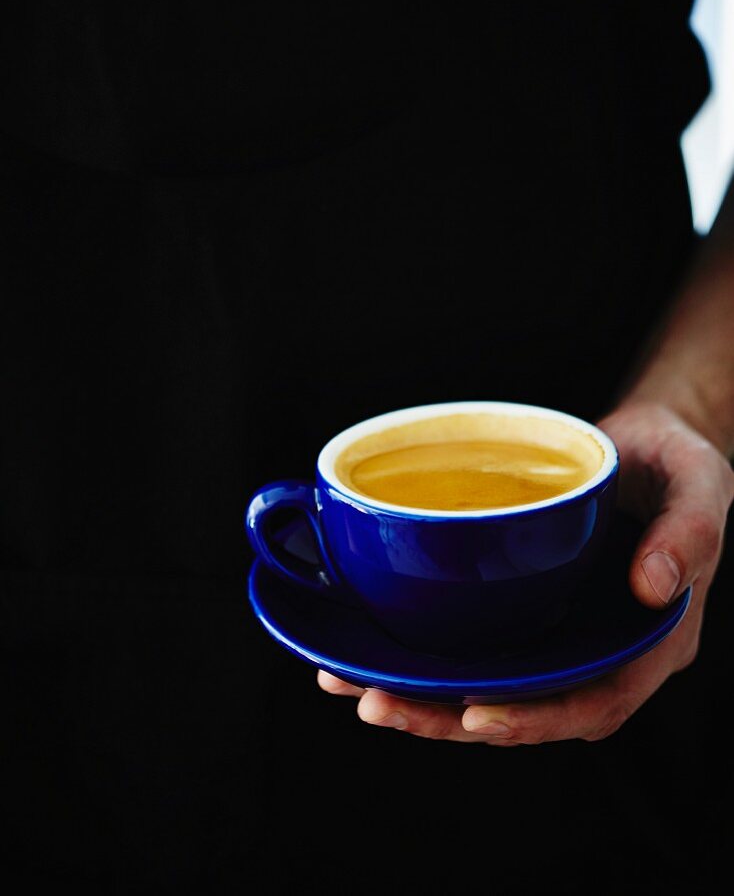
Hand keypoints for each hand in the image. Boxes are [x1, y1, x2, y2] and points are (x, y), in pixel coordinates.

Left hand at [317, 401, 733, 743]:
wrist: (644, 444)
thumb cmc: (677, 463)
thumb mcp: (699, 481)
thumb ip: (690, 532)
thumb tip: (655, 587)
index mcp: (648, 639)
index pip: (597, 700)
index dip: (538, 719)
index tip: (476, 715)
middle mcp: (597, 649)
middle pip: (527, 706)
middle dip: (451, 719)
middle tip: (382, 706)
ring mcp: (556, 631)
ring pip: (490, 683)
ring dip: (425, 696)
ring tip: (358, 690)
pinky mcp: (522, 607)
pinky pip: (473, 642)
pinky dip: (421, 652)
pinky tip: (365, 648)